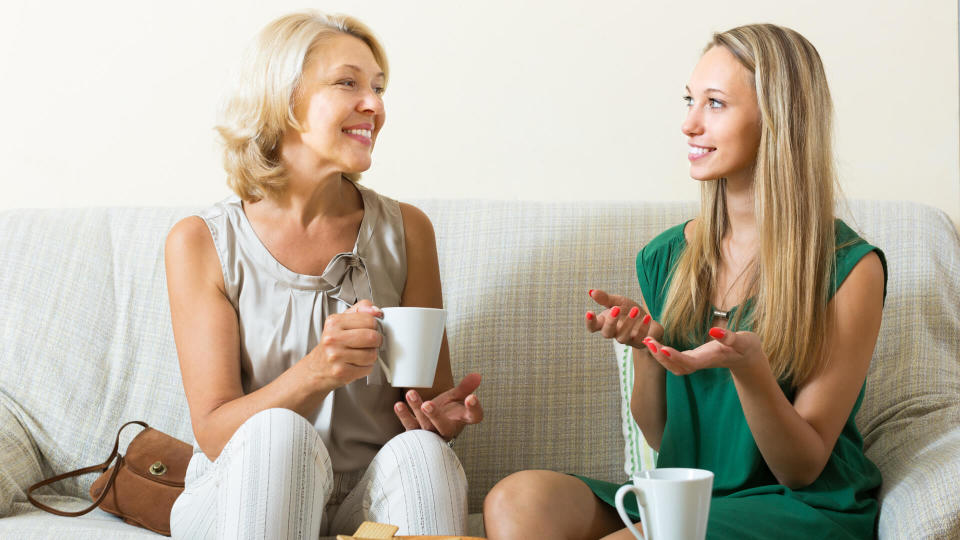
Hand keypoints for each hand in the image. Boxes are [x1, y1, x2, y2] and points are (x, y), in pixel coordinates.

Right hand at [302, 299, 382, 392]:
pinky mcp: (341, 371)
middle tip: (368, 343)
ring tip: (360, 354)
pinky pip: (367, 368)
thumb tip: (376, 311)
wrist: (317, 368)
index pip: (369, 320)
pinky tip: (356, 364)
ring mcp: (336, 356)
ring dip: (371, 356)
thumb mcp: (342, 321)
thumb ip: (360, 310)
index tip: (368, 330)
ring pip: (372, 354)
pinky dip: (366, 367)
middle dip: (376, 341)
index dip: (374, 326)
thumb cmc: (332, 345)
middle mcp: (333, 338)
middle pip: (372, 337)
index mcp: (334, 322)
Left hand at [394, 373, 482, 439]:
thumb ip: (465, 387)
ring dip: (416, 409)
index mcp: (462, 419)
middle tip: (427, 405)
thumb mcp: (456, 398)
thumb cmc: (447, 411)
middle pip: (444, 426)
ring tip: (410, 394)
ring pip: (424, 425)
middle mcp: (448, 429)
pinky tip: (398, 404)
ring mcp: (432, 433)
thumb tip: (477, 375)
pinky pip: (410, 426)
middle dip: (435, 416)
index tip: (471, 397)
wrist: (434, 426)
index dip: (474, 408)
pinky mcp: (416, 434)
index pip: (473, 416)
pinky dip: (404, 416)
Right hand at [585, 289, 662, 348]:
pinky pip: (639, 338)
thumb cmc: (629, 310)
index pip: (593, 327)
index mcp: (605, 323)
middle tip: (616, 308)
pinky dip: (643, 327)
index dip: (590, 322)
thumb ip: (605, 299)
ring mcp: (626, 339)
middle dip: (610, 322)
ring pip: (622, 337)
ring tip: (635, 310)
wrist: (647, 319)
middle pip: (606, 333)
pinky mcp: (639, 342)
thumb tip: (592, 291)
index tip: (590, 312)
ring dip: (628, 323)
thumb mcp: (618, 301)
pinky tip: (647, 317)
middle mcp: (614, 333)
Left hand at [642, 327, 764, 375]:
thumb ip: (729, 338)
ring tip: (647, 341)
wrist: (748, 358)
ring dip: (659, 355)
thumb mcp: (743, 340)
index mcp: (710, 359)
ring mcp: (696, 362)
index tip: (661, 349)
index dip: (674, 357)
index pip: (689, 362)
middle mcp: (700, 363)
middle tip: (647, 341)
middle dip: (661, 357)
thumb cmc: (746, 348)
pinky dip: (663, 353)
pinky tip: (654, 342)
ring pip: (674, 365)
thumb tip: (714, 331)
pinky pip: (674, 360)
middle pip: (677, 366)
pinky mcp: (693, 358)